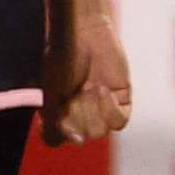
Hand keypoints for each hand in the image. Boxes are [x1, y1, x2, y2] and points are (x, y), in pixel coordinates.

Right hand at [45, 0, 134, 146]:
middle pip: (82, 136)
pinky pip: (119, 122)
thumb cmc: (63, 58)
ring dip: (95, 111)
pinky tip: (105, 91)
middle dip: (80, 116)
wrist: (84, 33)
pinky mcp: (122, 101)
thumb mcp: (52, 91)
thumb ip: (57, 121)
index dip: (58, 131)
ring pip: (100, 131)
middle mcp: (78, 113)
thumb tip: (78, 141)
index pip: (54, 139)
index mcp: (56, 111)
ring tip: (91, 87)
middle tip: (77, 92)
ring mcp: (101, 108)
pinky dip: (111, 110)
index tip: (57, 111)